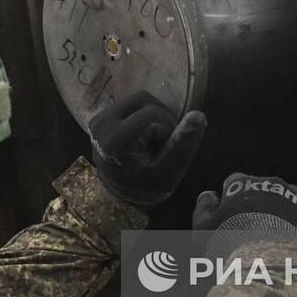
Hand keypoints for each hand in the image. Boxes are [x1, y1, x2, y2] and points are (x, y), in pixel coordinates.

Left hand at [87, 91, 206, 206]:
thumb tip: (198, 115)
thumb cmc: (147, 186)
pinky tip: (142, 136)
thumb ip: (183, 144)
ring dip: (153, 116)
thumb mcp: (169, 171)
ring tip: (151, 141)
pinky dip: (143, 116)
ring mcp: (98, 119)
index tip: (161, 151)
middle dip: (160, 119)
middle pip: (144, 99)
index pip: (152, 114)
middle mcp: (100, 125)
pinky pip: (131, 104)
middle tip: (159, 145)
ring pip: (139, 98)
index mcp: (114, 140)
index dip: (166, 129)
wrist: (121, 197)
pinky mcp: (100, 117)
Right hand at [193, 173, 296, 257]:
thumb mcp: (202, 229)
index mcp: (240, 184)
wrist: (265, 269)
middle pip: (262, 187)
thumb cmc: (228, 250)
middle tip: (255, 230)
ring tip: (281, 230)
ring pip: (287, 192)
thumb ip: (203, 207)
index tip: (233, 218)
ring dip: (284, 205)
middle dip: (258, 203)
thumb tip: (210, 195)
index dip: (233, 200)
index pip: (235, 183)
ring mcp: (292, 195)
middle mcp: (267, 183)